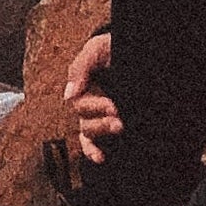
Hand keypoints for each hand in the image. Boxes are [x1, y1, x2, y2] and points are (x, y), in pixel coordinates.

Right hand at [61, 32, 123, 163]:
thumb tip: (68, 95)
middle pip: (84, 121)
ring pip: (88, 133)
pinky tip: (100, 158)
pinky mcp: (111, 125)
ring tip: (119, 128)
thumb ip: (80, 67)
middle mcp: (89, 103)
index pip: (80, 104)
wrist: (137, 50)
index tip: (113, 106)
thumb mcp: (97, 49)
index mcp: (83, 86)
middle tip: (119, 122)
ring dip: (100, 133)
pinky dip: (92, 152)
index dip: (95, 107)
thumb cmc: (114, 46)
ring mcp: (100, 116)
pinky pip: (92, 143)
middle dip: (101, 123)